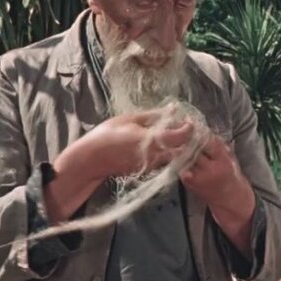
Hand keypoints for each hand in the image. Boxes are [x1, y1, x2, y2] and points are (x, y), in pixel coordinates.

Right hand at [63, 106, 193, 179]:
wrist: (91, 160)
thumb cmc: (107, 135)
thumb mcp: (130, 119)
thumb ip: (155, 115)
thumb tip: (174, 109)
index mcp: (153, 141)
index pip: (182, 136)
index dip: (190, 128)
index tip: (190, 120)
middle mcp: (156, 156)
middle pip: (183, 150)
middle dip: (188, 140)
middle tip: (186, 128)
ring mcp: (152, 166)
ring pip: (175, 157)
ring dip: (179, 147)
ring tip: (175, 134)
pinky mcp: (147, 171)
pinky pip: (165, 162)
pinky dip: (169, 153)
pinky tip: (163, 144)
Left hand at [180, 137, 256, 255]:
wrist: (229, 198)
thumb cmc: (230, 174)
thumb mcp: (230, 157)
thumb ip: (218, 145)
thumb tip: (203, 129)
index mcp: (222, 161)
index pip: (209, 142)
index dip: (199, 132)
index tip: (191, 123)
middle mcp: (210, 169)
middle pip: (194, 150)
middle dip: (185, 139)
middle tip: (175, 128)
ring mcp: (198, 177)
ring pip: (184, 158)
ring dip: (177, 148)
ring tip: (171, 139)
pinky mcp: (188, 183)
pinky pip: (179, 167)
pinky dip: (176, 159)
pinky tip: (172, 153)